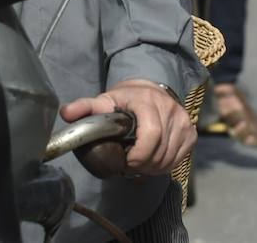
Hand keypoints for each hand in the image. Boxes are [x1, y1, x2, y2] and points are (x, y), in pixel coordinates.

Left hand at [59, 80, 194, 175]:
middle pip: (159, 151)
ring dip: (153, 167)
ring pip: (169, 158)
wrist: (152, 88)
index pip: (151, 136)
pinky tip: (152, 160)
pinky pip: (178, 158)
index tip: (126, 162)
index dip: (138, 155)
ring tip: (139, 163)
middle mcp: (171, 110)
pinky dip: (165, 165)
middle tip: (129, 166)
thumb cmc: (126, 99)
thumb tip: (65, 113)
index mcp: (149, 102)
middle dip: (142, 165)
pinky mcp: (191, 132)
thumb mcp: (105, 100)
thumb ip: (86, 107)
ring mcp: (184, 122)